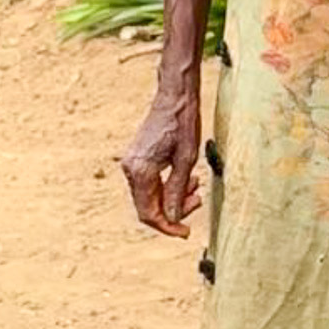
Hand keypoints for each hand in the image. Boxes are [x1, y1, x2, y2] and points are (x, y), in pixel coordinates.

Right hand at [121, 90, 203, 235]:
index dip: (167, 226)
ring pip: (150, 195)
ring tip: (196, 188)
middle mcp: (130, 168)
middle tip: (197, 201)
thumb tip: (172, 218)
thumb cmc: (184, 122)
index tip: (184, 233)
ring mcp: (131, 162)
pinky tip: (186, 179)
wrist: (175, 94)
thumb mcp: (187, 158)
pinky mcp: (136, 157)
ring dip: (172, 198)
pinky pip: (150, 183)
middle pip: (148, 206)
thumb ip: (178, 190)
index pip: (149, 213)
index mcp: (140, 170)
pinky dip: (167, 186)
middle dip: (173, 210)